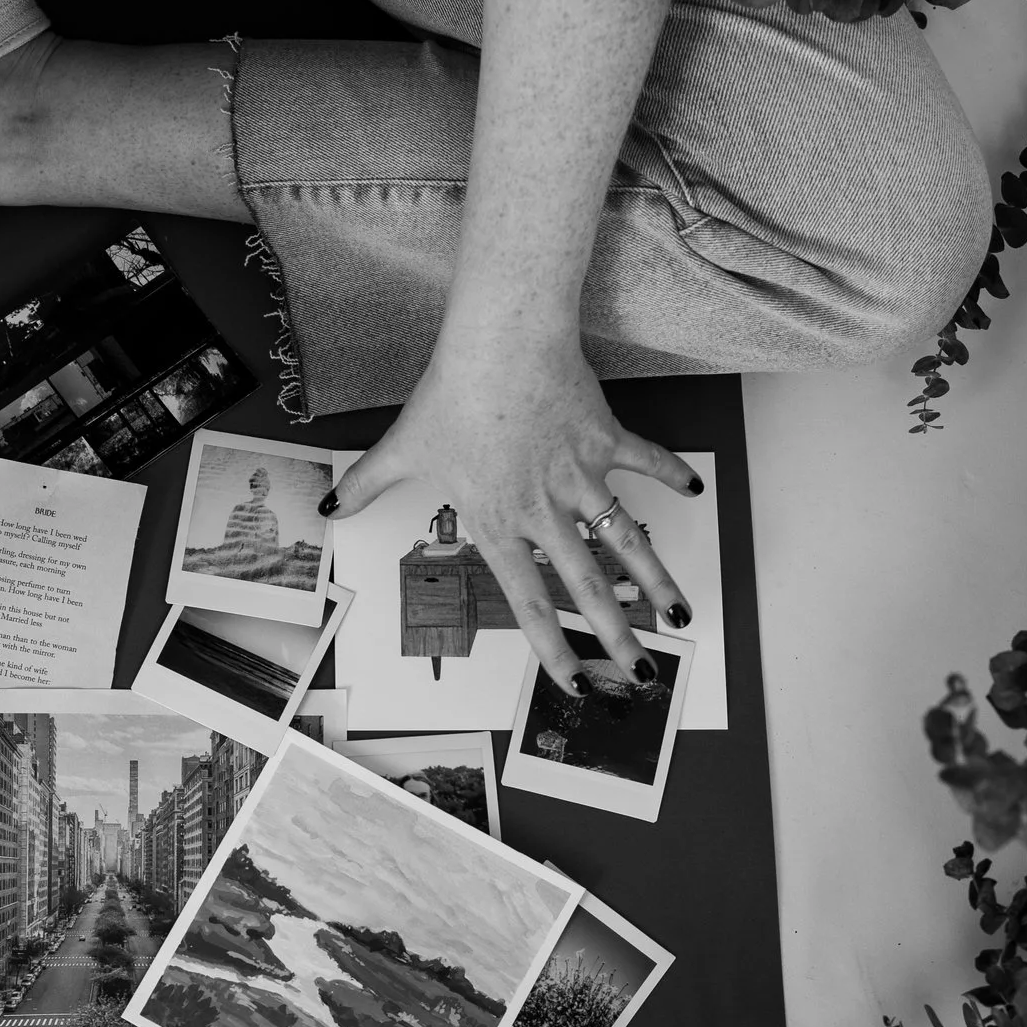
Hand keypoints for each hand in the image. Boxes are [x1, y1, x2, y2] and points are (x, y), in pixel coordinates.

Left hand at [323, 324, 700, 693]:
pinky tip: (694, 492)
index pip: (529, 603)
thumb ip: (366, 486)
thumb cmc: (448, 398)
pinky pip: (645, 460)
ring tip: (682, 613)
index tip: (574, 683)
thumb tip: (331, 509)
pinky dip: (670, 474)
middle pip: (589, 587)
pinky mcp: (605, 439)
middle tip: (641, 673)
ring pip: (627, 539)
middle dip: (618, 636)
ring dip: (658, 579)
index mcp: (498, 524)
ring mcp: (581, 477)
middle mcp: (545, 511)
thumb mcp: (401, 449)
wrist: (500, 343)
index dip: (553, 648)